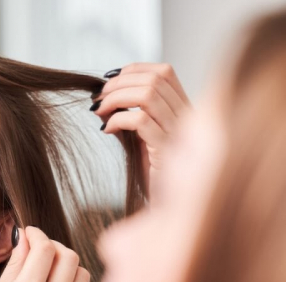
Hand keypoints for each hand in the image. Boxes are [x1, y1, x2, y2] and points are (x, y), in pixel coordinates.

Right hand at [0, 226, 94, 281]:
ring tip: (50, 272)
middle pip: (69, 257)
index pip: (45, 248)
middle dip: (54, 247)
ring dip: (68, 267)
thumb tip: (25, 241)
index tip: (30, 234)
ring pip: (82, 275)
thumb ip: (14, 268)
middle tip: (41, 251)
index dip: (37, 234)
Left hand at [92, 63, 190, 202]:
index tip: (110, 80)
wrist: (166, 208)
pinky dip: (118, 120)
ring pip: (148, 95)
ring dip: (116, 98)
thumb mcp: (143, 137)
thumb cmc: (153, 173)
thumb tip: (103, 98)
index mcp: (184, 109)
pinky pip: (140, 121)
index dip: (134, 69)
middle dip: (120, 83)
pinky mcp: (166, 150)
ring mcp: (179, 133)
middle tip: (99, 97)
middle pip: (155, 79)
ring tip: (99, 111)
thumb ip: (132, 115)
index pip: (165, 71)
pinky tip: (107, 130)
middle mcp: (187, 117)